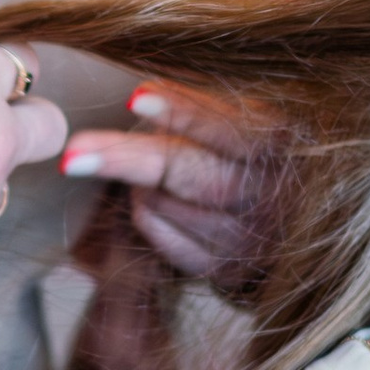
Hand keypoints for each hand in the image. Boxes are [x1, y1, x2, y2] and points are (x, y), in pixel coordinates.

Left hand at [61, 83, 266, 281]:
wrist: (295, 222)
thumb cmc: (252, 151)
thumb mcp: (245, 117)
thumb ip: (202, 107)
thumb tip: (138, 99)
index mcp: (280, 146)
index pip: (232, 130)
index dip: (185, 114)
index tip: (134, 100)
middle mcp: (268, 196)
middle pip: (191, 177)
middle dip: (125, 160)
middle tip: (74, 152)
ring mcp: (247, 238)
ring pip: (166, 205)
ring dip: (139, 182)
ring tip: (145, 166)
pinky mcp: (224, 269)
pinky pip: (161, 238)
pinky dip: (146, 213)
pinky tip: (152, 197)